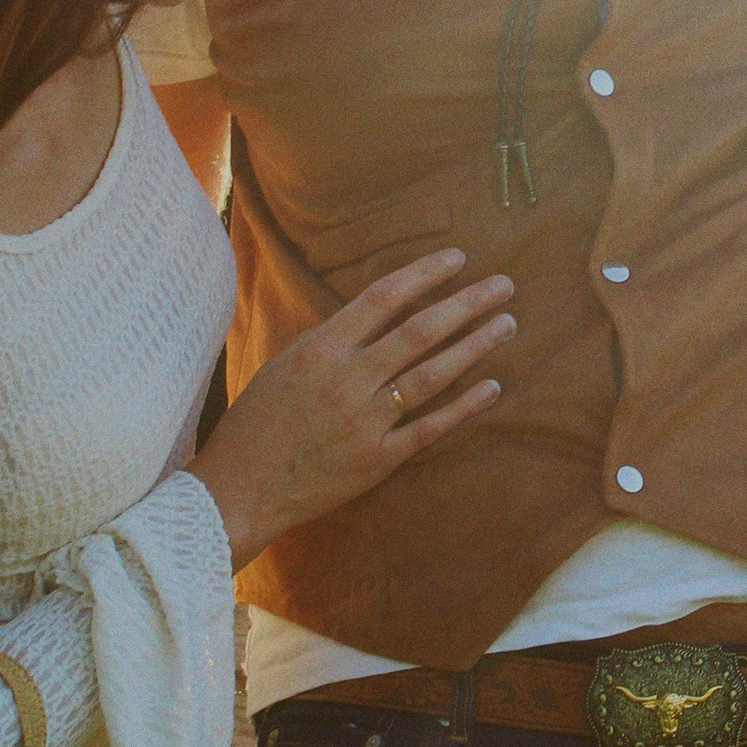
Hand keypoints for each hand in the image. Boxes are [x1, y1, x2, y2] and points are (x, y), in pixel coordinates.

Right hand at [189, 252, 514, 564]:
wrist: (239, 488)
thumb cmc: (257, 422)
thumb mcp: (286, 363)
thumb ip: (333, 339)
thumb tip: (379, 313)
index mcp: (321, 348)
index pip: (384, 297)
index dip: (425, 274)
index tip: (458, 258)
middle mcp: (348, 379)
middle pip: (420, 331)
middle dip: (466, 303)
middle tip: (503, 285)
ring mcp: (366, 420)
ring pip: (433, 374)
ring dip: (474, 346)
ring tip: (507, 324)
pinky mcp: (377, 459)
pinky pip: (430, 428)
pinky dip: (464, 406)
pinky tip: (493, 386)